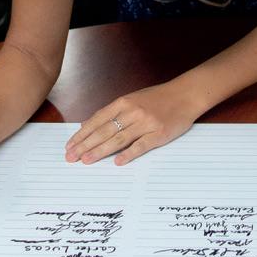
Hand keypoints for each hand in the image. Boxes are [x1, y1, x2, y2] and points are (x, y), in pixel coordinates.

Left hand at [64, 82, 201, 166]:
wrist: (185, 95)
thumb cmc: (158, 98)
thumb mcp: (132, 99)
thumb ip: (112, 112)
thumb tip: (88, 124)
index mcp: (124, 102)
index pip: (97, 120)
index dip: (82, 134)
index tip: (70, 145)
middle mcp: (132, 111)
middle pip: (104, 131)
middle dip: (85, 145)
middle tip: (72, 157)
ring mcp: (146, 123)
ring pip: (118, 139)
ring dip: (100, 151)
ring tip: (87, 160)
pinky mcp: (159, 134)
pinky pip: (141, 145)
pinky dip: (128, 154)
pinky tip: (118, 162)